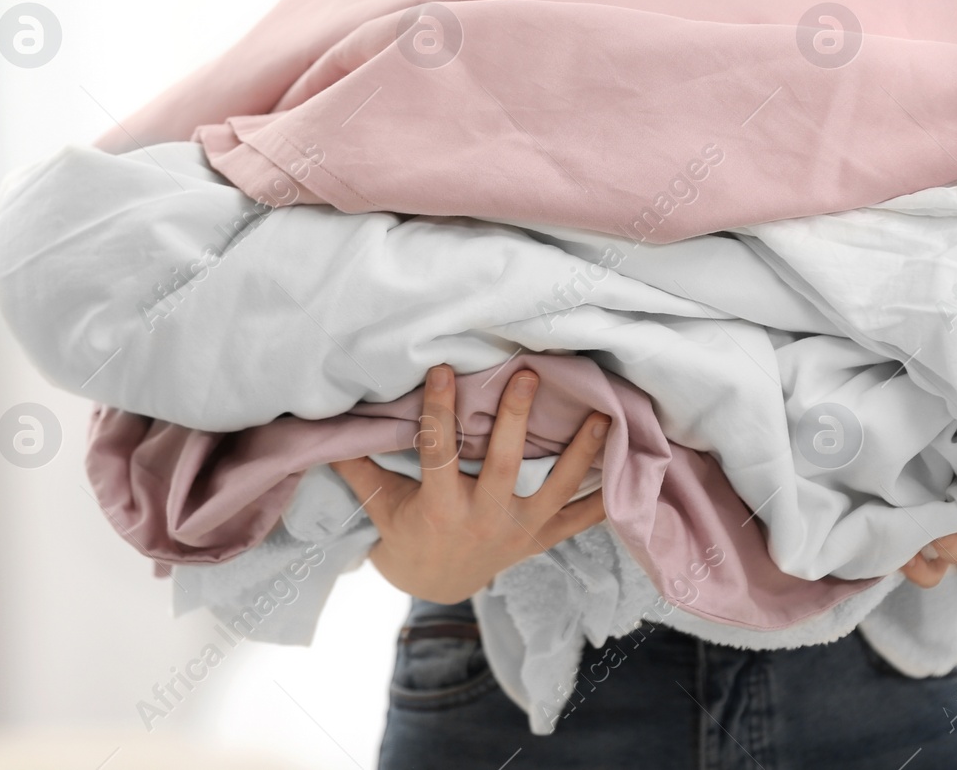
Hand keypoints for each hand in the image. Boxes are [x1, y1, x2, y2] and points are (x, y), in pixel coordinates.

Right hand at [330, 364, 609, 603]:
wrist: (436, 587)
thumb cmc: (406, 534)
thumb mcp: (380, 504)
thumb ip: (358, 465)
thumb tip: (325, 427)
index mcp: (440, 507)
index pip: (438, 452)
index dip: (439, 410)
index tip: (442, 370)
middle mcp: (483, 519)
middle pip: (505, 465)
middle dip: (519, 421)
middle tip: (530, 377)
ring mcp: (518, 532)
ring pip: (555, 491)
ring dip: (582, 454)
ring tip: (603, 417)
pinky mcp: (541, 539)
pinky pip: (579, 520)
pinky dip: (605, 498)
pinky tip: (631, 468)